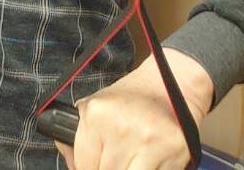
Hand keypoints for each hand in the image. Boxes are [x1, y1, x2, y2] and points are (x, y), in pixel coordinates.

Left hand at [54, 50, 212, 169]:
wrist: (173, 82)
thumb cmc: (131, 98)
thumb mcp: (97, 106)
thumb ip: (79, 135)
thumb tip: (70, 162)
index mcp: (96, 115)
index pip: (83, 165)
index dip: (86, 168)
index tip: (94, 164)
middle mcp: (120, 129)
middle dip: (107, 168)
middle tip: (114, 160)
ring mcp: (147, 143)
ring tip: (129, 160)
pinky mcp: (172, 154)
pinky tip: (146, 163)